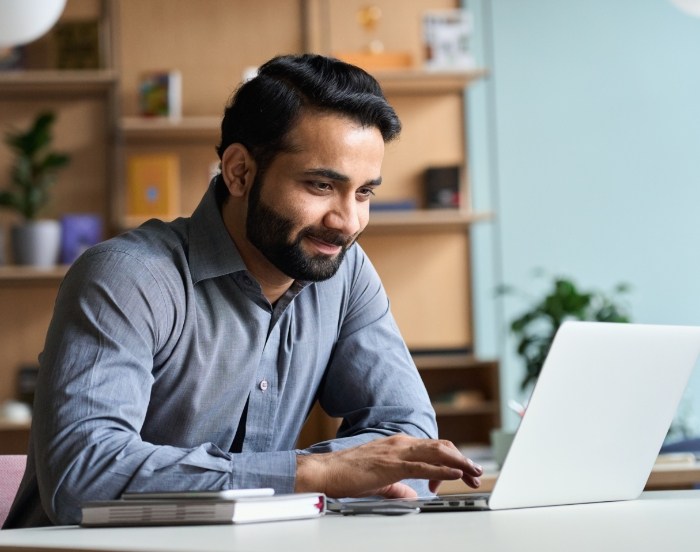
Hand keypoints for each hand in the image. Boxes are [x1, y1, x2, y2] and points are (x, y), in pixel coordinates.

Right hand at [295, 434, 481, 497]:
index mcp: (398, 445)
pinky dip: (442, 469)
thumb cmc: (347, 475)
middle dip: (462, 460)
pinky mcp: (391, 464)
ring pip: (437, 453)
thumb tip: (413, 495)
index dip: (451, 460)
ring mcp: (396, 452)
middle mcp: (400, 443)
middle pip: (441, 448)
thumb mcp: (380, 481)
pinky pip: (423, 465)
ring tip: (474, 472)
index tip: (462, 474)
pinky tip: (455, 474)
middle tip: (476, 473)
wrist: (325, 472)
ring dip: (459, 463)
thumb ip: (398, 486)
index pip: (433, 449)